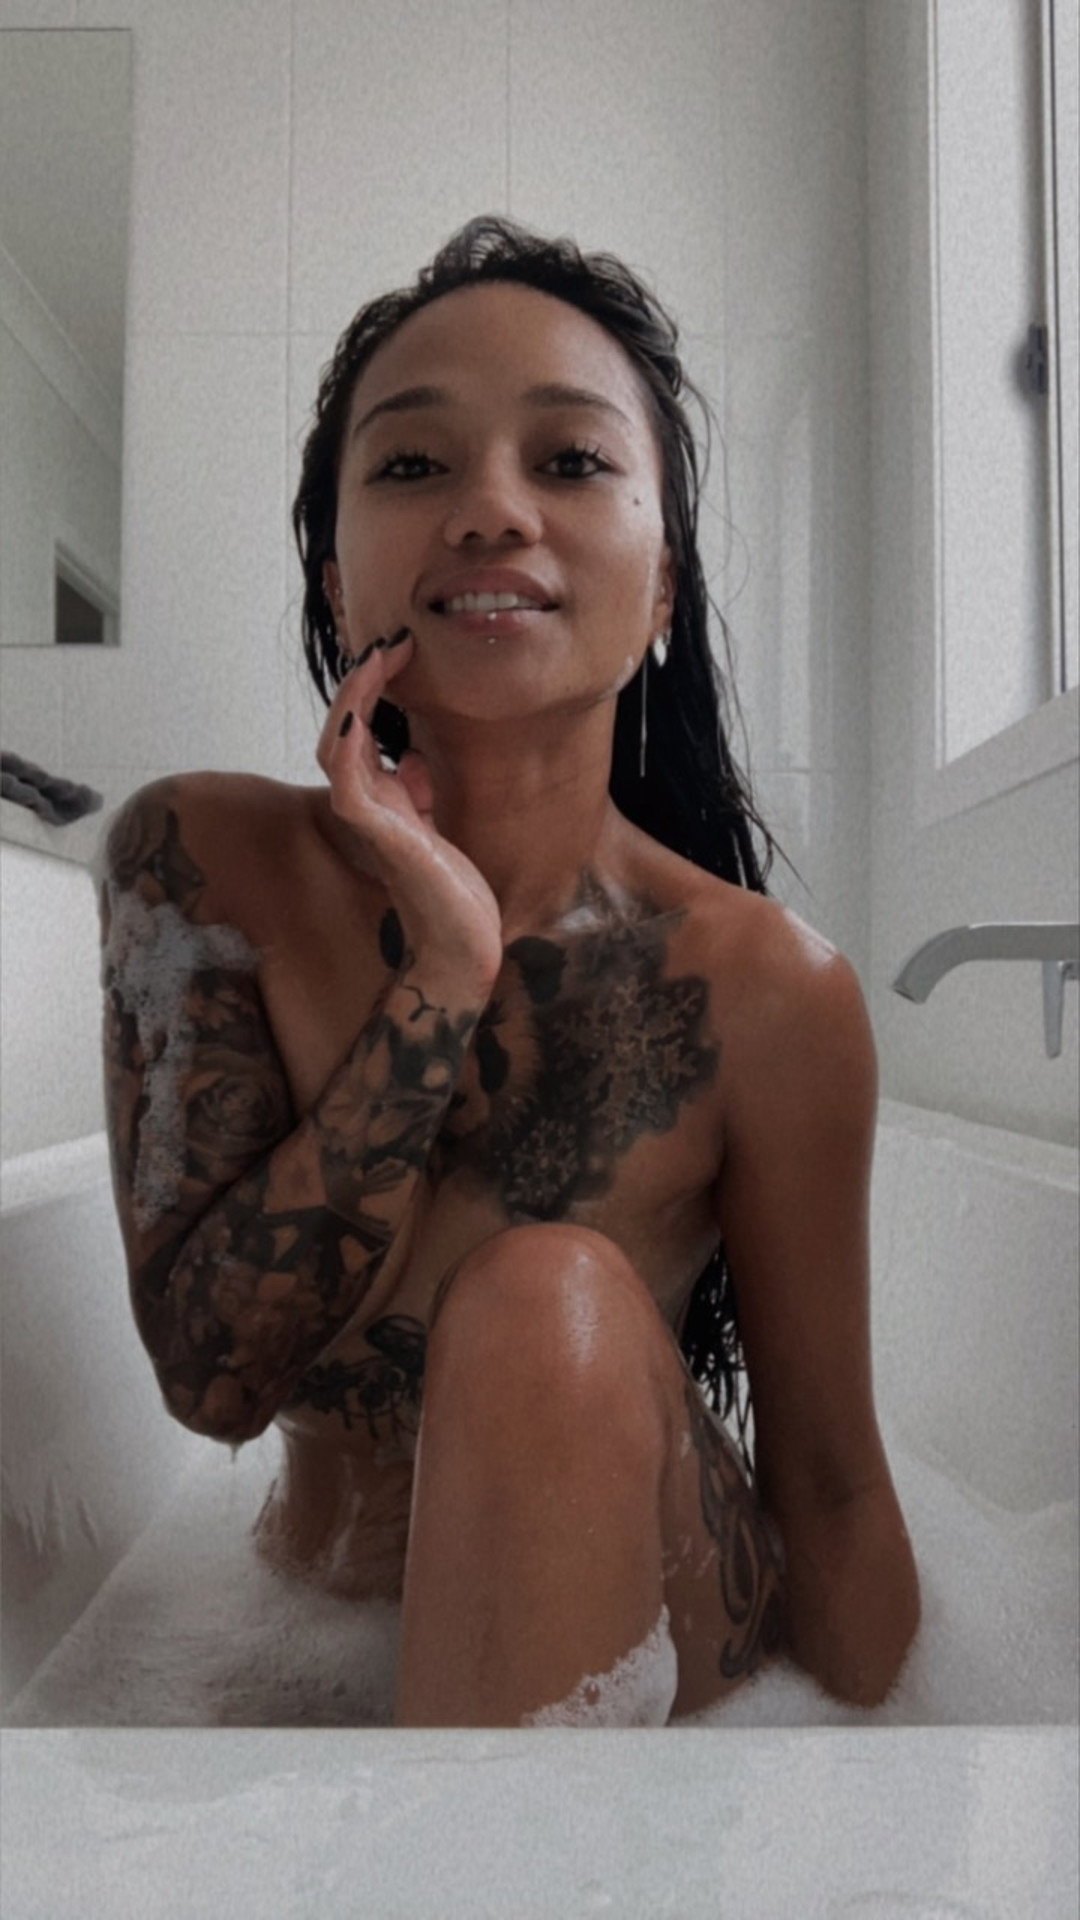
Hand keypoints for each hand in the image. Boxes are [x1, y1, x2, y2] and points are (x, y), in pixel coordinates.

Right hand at [317, 630, 502, 987]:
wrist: (463, 950)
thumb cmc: (453, 897)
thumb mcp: (439, 829)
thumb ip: (418, 794)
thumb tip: (409, 757)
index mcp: (380, 802)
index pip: (355, 733)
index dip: (369, 689)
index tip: (399, 652)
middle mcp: (368, 807)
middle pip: (339, 729)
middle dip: (360, 681)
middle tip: (392, 642)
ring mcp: (370, 821)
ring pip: (337, 745)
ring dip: (354, 696)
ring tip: (380, 657)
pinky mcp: (381, 837)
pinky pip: (348, 781)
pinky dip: (348, 743)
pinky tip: (362, 712)